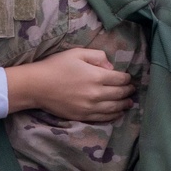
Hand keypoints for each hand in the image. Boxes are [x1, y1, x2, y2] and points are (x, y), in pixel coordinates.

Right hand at [5, 49, 133, 123]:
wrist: (38, 86)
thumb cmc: (56, 66)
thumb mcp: (77, 53)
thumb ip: (97, 56)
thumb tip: (111, 67)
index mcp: (97, 76)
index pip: (120, 79)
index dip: (127, 78)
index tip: (128, 78)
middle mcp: (96, 94)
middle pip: (119, 94)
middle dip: (128, 91)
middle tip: (132, 90)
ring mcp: (90, 107)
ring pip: (114, 108)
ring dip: (124, 105)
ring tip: (129, 103)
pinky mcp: (83, 116)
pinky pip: (103, 118)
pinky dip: (114, 116)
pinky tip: (117, 113)